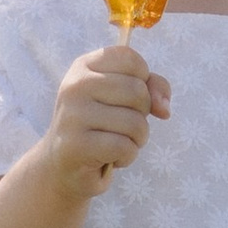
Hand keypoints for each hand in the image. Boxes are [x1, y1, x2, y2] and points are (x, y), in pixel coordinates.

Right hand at [36, 42, 171, 202]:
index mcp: (84, 67)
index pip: (130, 59)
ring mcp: (73, 114)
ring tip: (117, 144)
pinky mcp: (75, 145)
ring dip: (137, 140)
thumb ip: (152, 88)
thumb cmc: (101, 128)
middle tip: (123, 128)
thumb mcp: (126, 100)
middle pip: (137, 91)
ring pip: (135, 122)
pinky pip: (124, 146)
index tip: (129, 100)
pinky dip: (127, 157)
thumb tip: (164, 108)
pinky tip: (111, 159)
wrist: (64, 167)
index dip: (143, 81)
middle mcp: (75, 85)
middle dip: (142, 115)